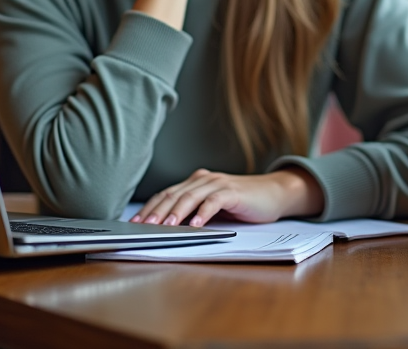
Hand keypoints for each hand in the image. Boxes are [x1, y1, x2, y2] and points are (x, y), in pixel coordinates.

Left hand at [131, 168, 325, 225]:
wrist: (273, 194)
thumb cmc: (242, 203)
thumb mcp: (213, 207)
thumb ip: (193, 211)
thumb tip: (166, 227)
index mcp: (196, 182)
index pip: (166, 194)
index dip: (149, 208)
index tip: (134, 223)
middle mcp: (204, 179)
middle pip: (174, 195)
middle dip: (156, 212)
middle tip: (142, 226)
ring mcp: (219, 184)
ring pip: (191, 197)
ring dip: (176, 212)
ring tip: (165, 226)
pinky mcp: (233, 192)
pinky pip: (214, 201)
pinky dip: (203, 213)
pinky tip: (196, 225)